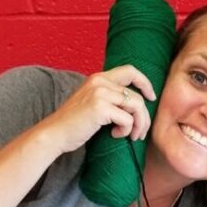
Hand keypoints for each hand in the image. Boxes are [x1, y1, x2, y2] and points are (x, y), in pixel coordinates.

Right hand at [41, 65, 156, 153]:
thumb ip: (109, 97)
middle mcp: (100, 81)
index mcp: (98, 78)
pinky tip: (115, 135)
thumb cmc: (74, 124)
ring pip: (136, 106)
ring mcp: (100, 93)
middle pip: (137, 95)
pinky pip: (127, 120)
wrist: (55, 134)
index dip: (145, 83)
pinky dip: (126, 131)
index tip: (152, 97)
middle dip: (144, 117)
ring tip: (131, 136)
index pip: (130, 71)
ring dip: (138, 125)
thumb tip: (136, 105)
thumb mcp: (92, 103)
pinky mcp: (100, 108)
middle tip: (140, 133)